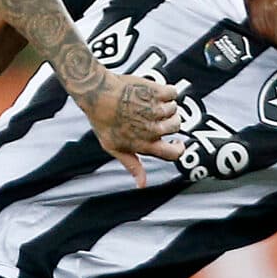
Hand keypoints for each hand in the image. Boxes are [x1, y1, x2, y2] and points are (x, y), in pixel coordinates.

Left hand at [78, 72, 184, 186]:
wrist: (97, 93)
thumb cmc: (103, 121)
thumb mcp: (114, 148)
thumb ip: (132, 165)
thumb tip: (142, 185)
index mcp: (145, 144)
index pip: (174, 153)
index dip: (179, 148)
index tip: (176, 142)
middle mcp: (153, 129)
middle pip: (176, 127)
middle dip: (169, 121)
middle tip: (153, 115)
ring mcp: (156, 110)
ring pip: (174, 109)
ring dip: (165, 105)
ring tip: (146, 103)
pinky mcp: (157, 92)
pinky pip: (172, 93)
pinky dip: (166, 92)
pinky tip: (151, 93)